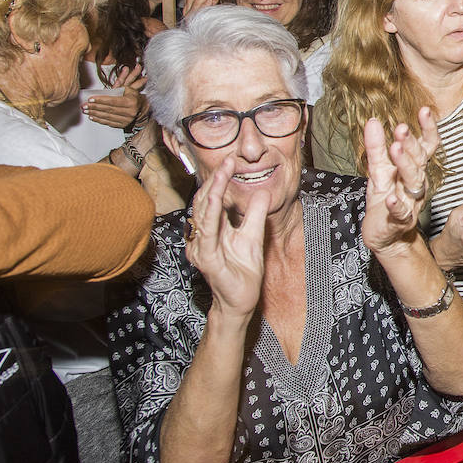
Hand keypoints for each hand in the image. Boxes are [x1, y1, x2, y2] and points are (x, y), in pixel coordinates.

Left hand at [84, 64, 147, 128]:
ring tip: (86, 110)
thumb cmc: (133, 97)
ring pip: (107, 116)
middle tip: (84, 105)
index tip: (90, 99)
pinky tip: (92, 116)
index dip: (100, 100)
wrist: (142, 109)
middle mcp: (130, 112)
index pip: (113, 101)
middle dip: (94, 107)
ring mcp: (126, 120)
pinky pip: (109, 123)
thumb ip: (117, 88)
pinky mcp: (123, 125)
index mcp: (131, 102)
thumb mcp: (129, 89)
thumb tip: (103, 90)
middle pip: (108, 109)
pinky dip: (99, 120)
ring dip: (95, 113)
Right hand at [186, 155, 268, 319]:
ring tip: (223, 171)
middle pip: (205, 201)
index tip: (231, 161)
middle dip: (216, 179)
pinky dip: (210, 213)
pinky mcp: (206, 258)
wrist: (241, 301)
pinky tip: (216, 197)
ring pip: (204, 213)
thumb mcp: (254, 236)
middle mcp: (202, 236)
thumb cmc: (243, 272)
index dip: (220, 180)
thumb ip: (254, 215)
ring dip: (213, 190)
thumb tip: (261, 191)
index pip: (213, 199)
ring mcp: (201, 247)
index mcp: (213, 230)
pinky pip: (207, 233)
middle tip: (228, 160)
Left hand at [362, 109, 436, 257]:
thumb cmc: (386, 199)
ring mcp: (410, 201)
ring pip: (412, 182)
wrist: (386, 235)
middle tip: (401, 128)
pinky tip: (392, 198)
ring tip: (395, 149)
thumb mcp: (378, 170)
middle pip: (418, 161)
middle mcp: (416, 183)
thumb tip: (372, 121)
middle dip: (410, 144)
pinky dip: (397, 205)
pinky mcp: (399, 221)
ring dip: (404, 165)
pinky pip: (400, 213)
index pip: (426, 146)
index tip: (425, 111)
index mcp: (414, 169)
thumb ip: (376, 147)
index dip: (427, 129)